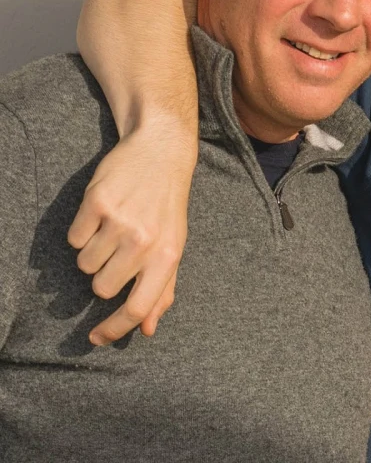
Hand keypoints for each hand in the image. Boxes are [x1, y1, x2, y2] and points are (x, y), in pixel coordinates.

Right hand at [67, 124, 194, 344]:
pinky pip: (73, 239)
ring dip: (93, 252)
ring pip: (84, 264)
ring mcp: (120, 222)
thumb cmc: (167, 207)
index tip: (95, 339)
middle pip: (101, 287)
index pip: (137, 307)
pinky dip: (82, 231)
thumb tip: (146, 329)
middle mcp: (144, 242)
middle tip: (120, 250)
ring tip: (113, 228)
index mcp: (167, 256)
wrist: (161, 154)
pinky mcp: (96, 203)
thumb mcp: (174, 246)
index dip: (113, 329)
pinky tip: (102, 215)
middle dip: (105, 275)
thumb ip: (163, 289)